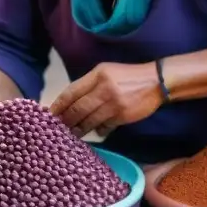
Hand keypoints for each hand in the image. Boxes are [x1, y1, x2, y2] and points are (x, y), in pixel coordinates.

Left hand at [50, 62, 164, 138]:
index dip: (58, 105)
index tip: (50, 114)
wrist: (157, 81)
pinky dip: (98, 130)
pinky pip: (104, 127)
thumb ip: (89, 84)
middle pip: (77, 109)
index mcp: (97, 75)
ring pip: (89, 120)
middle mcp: (103, 88)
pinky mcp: (122, 116)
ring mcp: (113, 103)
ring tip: (73, 133)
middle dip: (66, 120)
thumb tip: (70, 102)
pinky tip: (96, 131)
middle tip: (58, 128)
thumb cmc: (128, 76)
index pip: (71, 92)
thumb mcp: (107, 72)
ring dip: (79, 129)